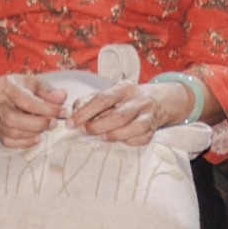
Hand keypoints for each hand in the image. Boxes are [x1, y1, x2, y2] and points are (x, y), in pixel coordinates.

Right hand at [0, 72, 65, 148]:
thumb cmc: (18, 88)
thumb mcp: (31, 82)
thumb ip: (47, 90)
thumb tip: (62, 96)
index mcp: (4, 87)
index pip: (25, 101)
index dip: (47, 109)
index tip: (63, 112)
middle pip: (12, 119)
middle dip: (37, 124)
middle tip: (54, 123)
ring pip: (11, 132)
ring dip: (33, 133)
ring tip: (45, 128)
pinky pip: (8, 142)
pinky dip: (25, 143)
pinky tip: (37, 137)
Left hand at [69, 81, 192, 145]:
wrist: (156, 101)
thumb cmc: (122, 100)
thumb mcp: (105, 95)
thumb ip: (87, 102)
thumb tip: (72, 115)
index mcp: (123, 88)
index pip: (102, 99)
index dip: (85, 112)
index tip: (71, 123)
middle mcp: (138, 100)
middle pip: (118, 116)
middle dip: (98, 126)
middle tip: (84, 131)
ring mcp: (148, 114)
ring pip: (133, 128)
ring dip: (113, 135)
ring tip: (100, 137)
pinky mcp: (154, 128)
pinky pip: (141, 138)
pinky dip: (128, 141)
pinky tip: (118, 140)